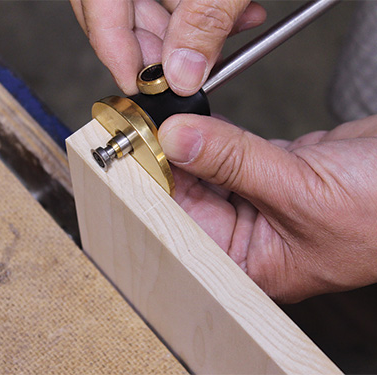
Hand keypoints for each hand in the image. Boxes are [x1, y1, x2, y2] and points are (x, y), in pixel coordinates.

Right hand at [71, 0, 265, 95]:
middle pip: (116, 15)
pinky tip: (230, 18)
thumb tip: (185, 74)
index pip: (98, 12)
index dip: (116, 56)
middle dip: (157, 51)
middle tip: (184, 75)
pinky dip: (193, 11)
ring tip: (222, 40)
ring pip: (141, 5)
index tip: (140, 92)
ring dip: (184, 32)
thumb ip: (204, 21)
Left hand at [158, 114, 376, 302]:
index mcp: (253, 264)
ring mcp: (259, 200)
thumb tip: (180, 140)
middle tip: (144, 132)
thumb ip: (236, 161)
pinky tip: (193, 123)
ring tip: (163, 123)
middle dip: (167, 166)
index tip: (138, 157)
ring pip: (207, 170)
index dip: (159, 193)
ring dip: (188, 147)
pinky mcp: (269, 170)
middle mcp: (250, 236)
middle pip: (190, 198)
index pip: (186, 230)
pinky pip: (229, 152)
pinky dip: (212, 136)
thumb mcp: (303, 190)